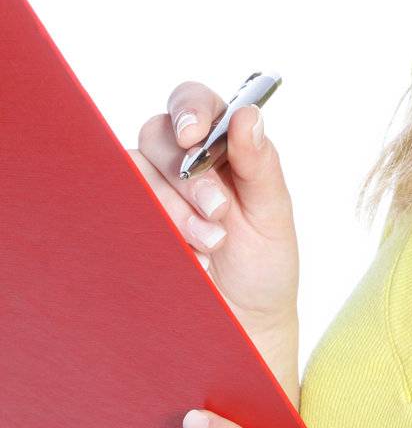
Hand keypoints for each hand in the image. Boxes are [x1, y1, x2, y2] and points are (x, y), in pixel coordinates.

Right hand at [129, 79, 298, 333]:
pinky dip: (155, 231)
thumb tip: (247, 114)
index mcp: (220, 144)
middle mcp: (180, 162)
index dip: (189, 110)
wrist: (245, 324)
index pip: (193, 102)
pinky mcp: (132, 225)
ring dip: (174, 209)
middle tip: (218, 211)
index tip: (195, 135)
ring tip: (212, 244)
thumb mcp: (272, 212)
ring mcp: (151, 194)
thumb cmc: (264, 263)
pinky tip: (189, 258)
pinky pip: (122, 209)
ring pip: (137, 174)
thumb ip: (260, 162)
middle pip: (158, 136)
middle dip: (187, 175)